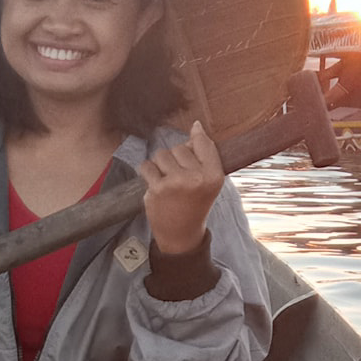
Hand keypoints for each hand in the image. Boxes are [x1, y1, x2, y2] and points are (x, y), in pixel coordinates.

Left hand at [138, 120, 223, 255]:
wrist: (181, 234)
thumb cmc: (195, 204)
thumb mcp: (209, 181)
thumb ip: (205, 155)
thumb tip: (196, 126)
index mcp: (214, 175)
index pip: (203, 142)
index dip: (195, 141)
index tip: (193, 148)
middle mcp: (196, 178)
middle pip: (179, 148)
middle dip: (176, 159)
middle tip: (180, 180)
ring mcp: (175, 183)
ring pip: (161, 154)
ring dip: (161, 165)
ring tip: (167, 182)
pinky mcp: (157, 188)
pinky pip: (147, 166)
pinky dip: (148, 173)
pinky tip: (155, 185)